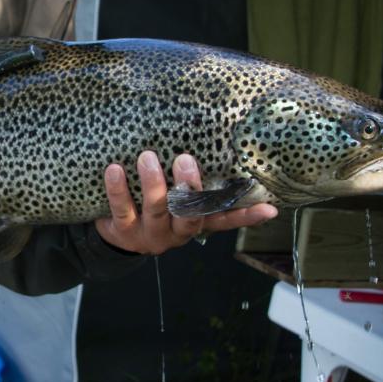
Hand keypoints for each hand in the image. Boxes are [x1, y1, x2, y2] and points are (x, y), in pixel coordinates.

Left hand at [95, 151, 276, 254]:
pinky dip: (118, 189)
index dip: (246, 216)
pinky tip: (114, 169)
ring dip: (153, 182)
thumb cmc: (149, 205)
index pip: (224, 219)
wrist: (112, 235)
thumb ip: (190, 183)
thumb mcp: (172, 198)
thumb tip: (214, 146)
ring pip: (156, 209)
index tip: (270, 208)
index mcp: (194, 222)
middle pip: (190, 214)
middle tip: (184, 159)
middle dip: (189, 187)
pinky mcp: (123, 232)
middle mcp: (176, 232)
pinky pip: (122, 209)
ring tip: (147, 156)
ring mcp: (151, 234)